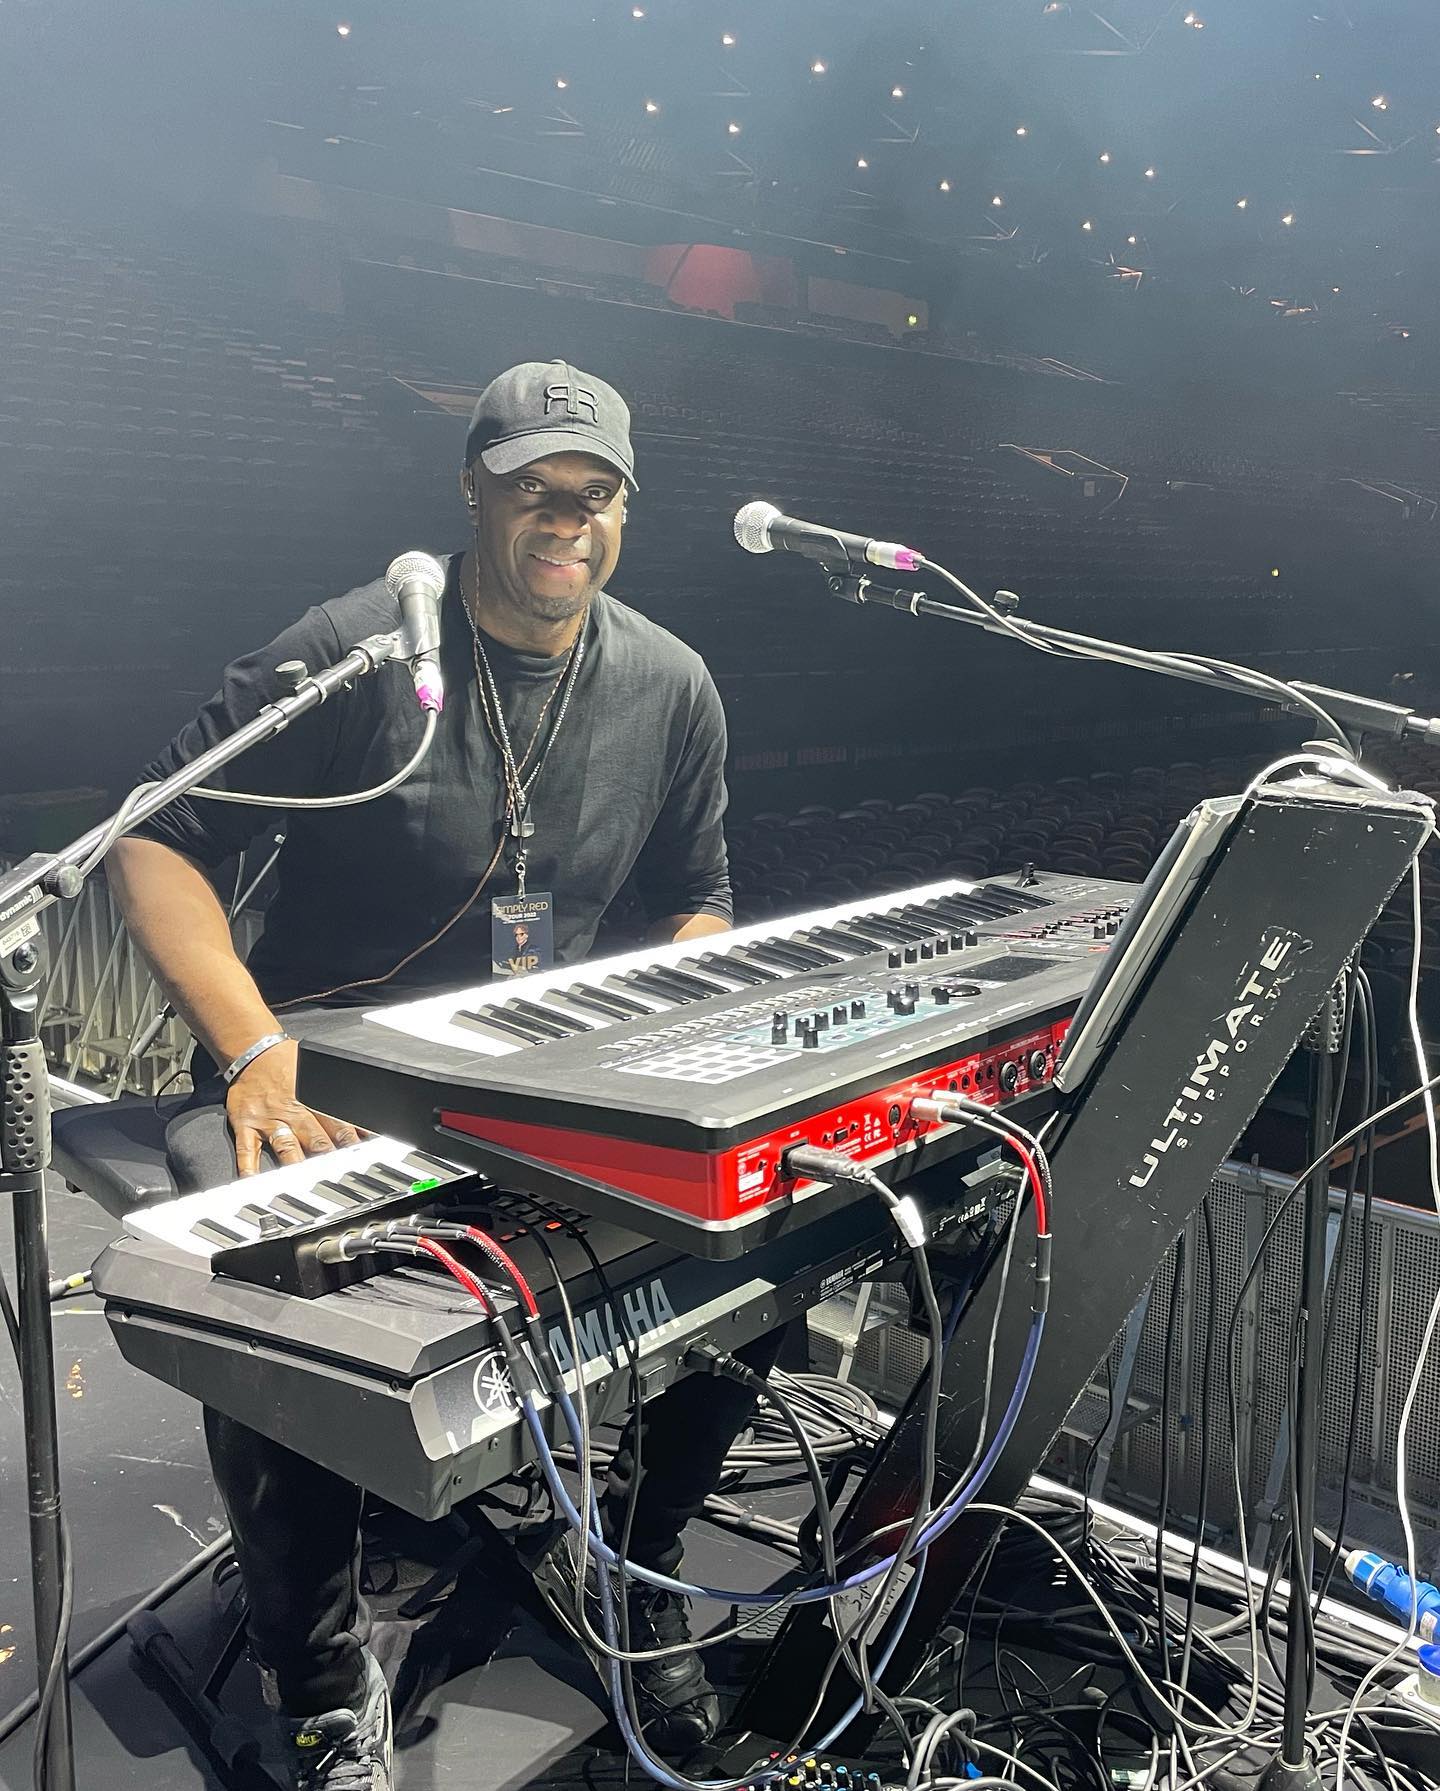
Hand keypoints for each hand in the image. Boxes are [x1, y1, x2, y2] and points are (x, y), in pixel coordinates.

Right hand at [224, 1037, 362, 1176]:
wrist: (254, 1051)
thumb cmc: (287, 1063)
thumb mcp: (318, 1072)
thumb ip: (336, 1097)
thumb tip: (363, 1119)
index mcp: (312, 1099)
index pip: (337, 1122)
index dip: (350, 1140)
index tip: (360, 1155)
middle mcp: (292, 1110)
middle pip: (315, 1137)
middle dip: (328, 1155)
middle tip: (338, 1171)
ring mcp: (268, 1119)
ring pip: (285, 1145)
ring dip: (296, 1162)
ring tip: (304, 1180)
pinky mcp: (246, 1124)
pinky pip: (247, 1149)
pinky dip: (249, 1167)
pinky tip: (253, 1180)